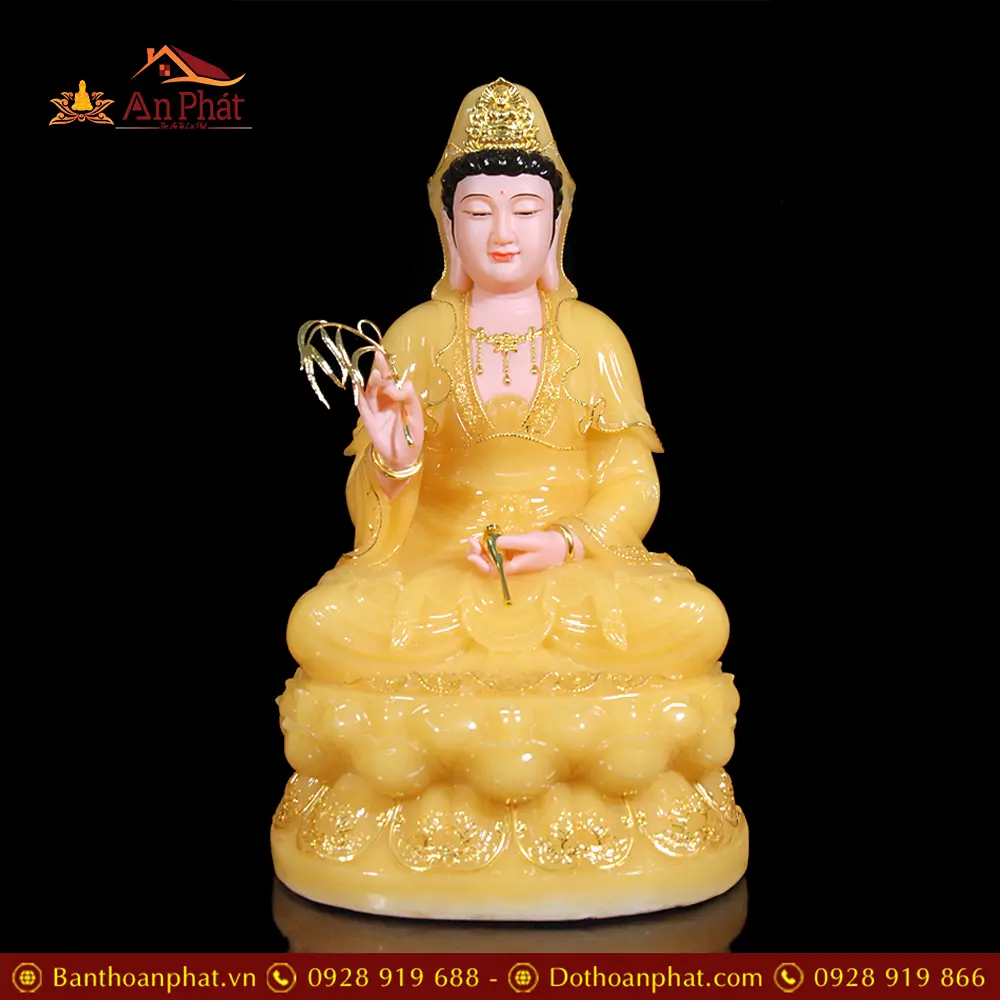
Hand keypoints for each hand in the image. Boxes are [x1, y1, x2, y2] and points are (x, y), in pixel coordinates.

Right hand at [355, 351, 423, 467]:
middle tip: (379, 360)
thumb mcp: (416, 416)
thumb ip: (411, 399)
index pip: (390, 379)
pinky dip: (360, 398)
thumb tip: (407, 383)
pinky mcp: (369, 421)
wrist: (405, 457)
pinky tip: (358, 388)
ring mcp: (376, 411)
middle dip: (378, 371)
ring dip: (371, 383)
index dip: (386, 367)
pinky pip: (363, 407)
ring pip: (370, 393)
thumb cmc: (413, 436)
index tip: (383, 355)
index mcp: (397, 399)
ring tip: (375, 374)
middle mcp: (385, 402)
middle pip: (378, 383)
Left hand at [465, 530, 580, 575]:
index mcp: (514, 568)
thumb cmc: (547, 545)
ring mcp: (511, 561)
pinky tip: (484, 538)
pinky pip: (497, 553)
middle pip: (488, 566)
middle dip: (477, 555)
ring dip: (481, 551)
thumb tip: (492, 542)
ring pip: (491, 559)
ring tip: (473, 540)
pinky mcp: (513, 554)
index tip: (472, 553)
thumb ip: (510, 542)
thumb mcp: (529, 541)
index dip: (480, 563)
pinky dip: (489, 546)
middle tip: (471, 542)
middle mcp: (510, 567)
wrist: (561, 546)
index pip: (492, 570)